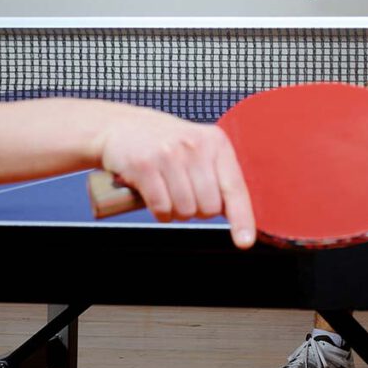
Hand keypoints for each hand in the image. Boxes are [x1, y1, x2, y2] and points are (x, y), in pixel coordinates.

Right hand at [99, 109, 254, 247]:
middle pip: (209, 207)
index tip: (244, 241)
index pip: (234, 187)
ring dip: (176, 211)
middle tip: (184, 192)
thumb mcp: (199, 149)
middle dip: (197, 210)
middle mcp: (195, 145)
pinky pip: (161, 208)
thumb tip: (233, 212)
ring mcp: (170, 154)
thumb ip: (218, 176)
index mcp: (216, 142)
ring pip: (185, 210)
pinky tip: (154, 193)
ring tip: (168, 190)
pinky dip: (159, 211)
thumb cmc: (165, 142)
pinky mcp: (145, 165)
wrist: (122, 126)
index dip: (242, 218)